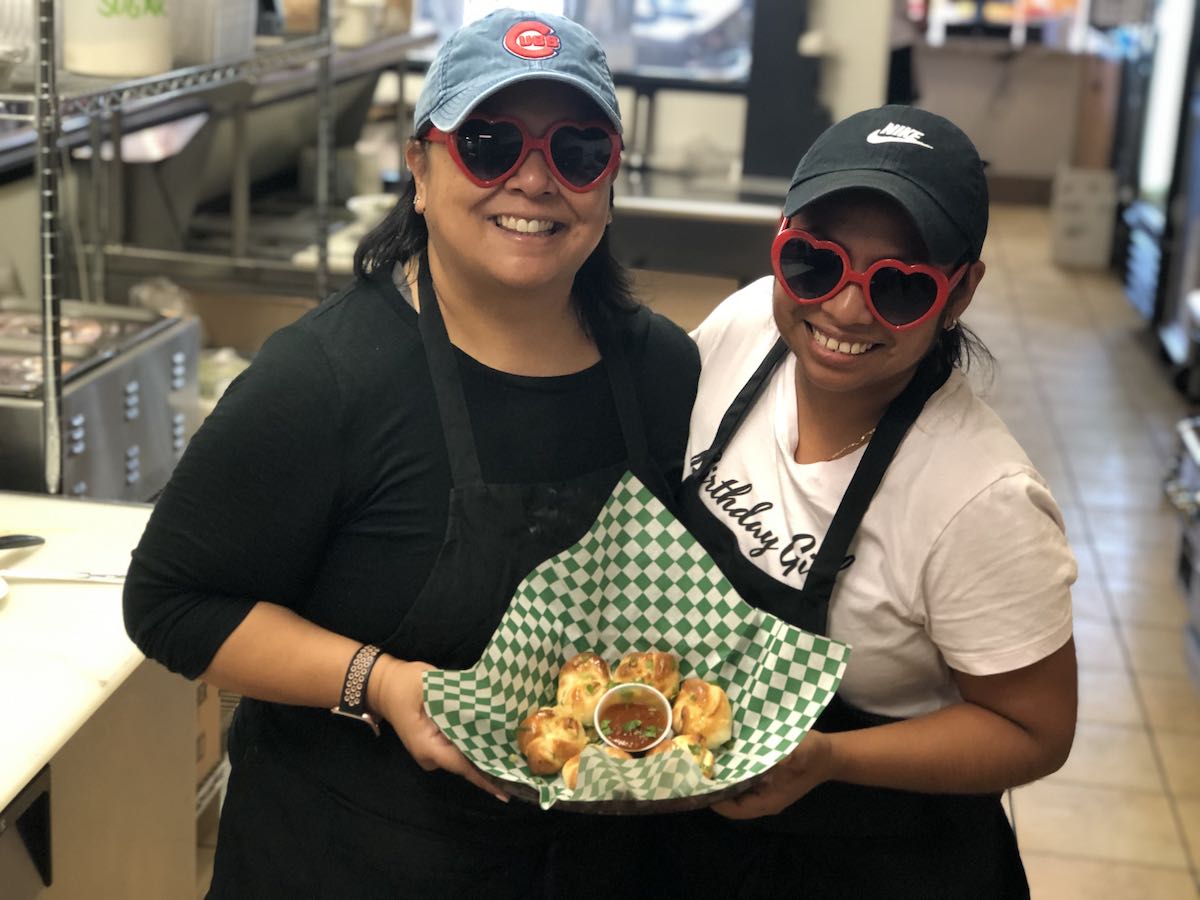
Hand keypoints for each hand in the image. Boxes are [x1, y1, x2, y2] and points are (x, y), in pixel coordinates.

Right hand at [368, 655, 508, 802]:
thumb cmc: (405, 684)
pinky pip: (460, 750)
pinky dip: (477, 748)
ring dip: (487, 756)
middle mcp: (431, 757)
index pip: (464, 766)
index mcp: (428, 747)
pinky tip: (498, 746)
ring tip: (517, 759)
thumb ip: (457, 701)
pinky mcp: (437, 745)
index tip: (507, 789)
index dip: (486, 777)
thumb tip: (485, 709)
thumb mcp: (430, 687)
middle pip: (468, 764)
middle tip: (523, 770)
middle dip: (493, 766)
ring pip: (465, 757)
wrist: (385, 684)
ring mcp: (433, 753)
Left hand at [711, 730, 834, 819]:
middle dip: (712, 786)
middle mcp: (761, 798)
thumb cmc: (814, 756)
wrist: (828, 753)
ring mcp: (760, 788)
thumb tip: (775, 757)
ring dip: (719, 775)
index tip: (699, 784)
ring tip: (700, 757)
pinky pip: (740, 776)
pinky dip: (729, 766)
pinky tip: (718, 749)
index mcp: (768, 801)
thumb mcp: (803, 752)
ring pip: (733, 788)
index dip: (716, 800)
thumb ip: (789, 756)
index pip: (735, 810)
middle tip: (693, 767)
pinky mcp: (760, 775)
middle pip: (730, 799)